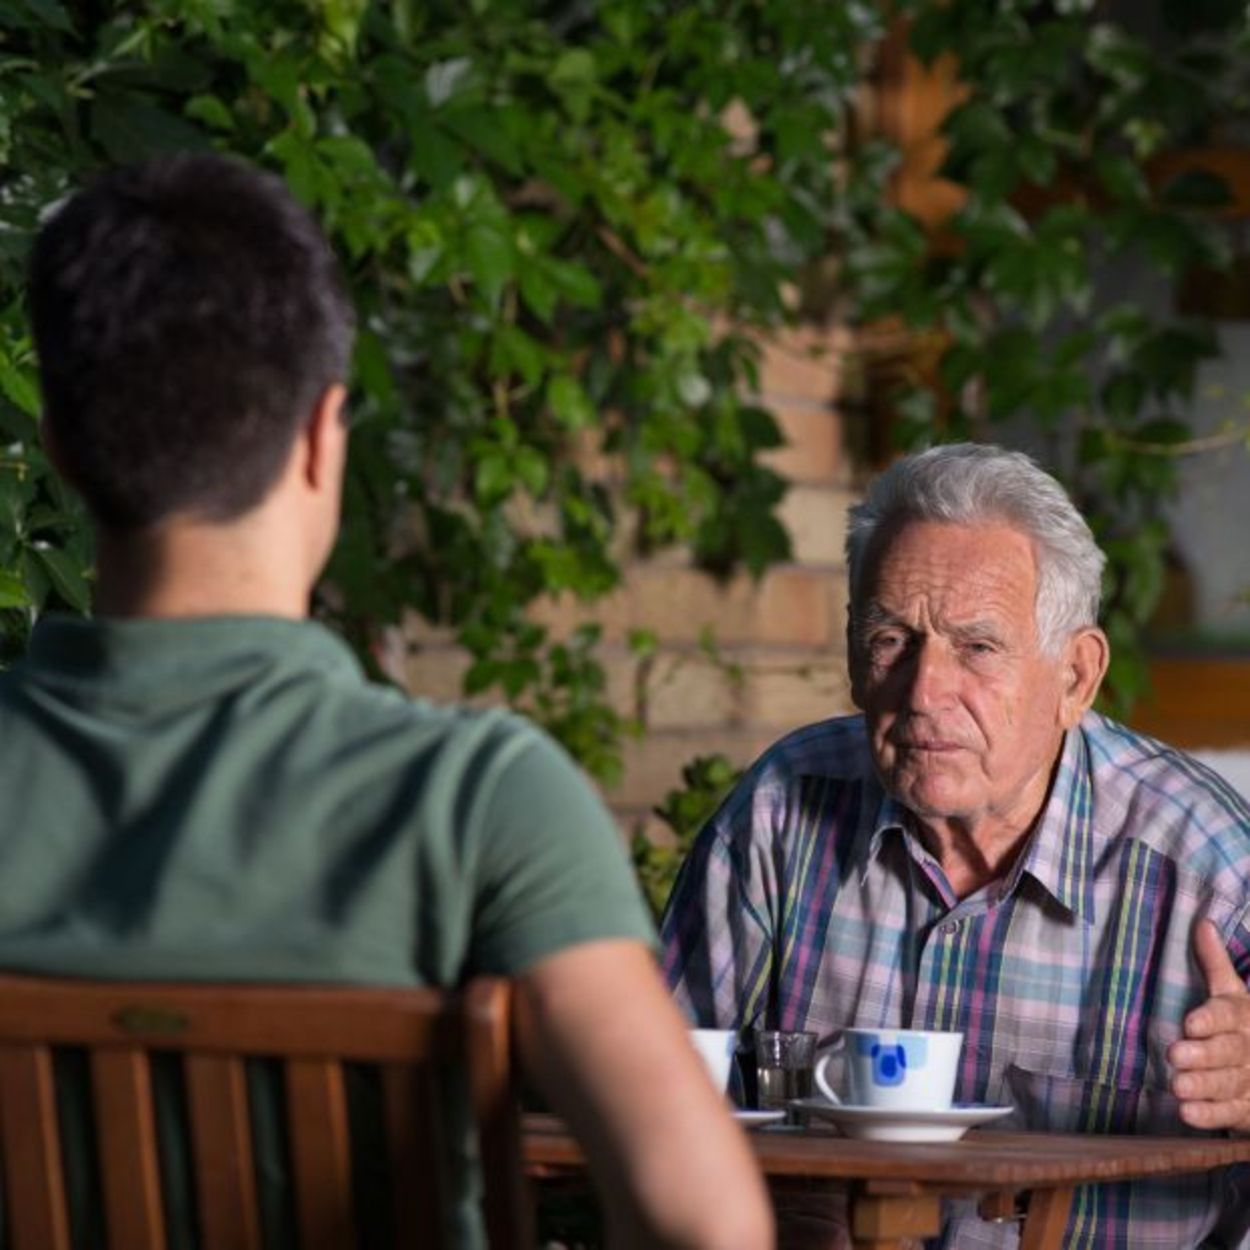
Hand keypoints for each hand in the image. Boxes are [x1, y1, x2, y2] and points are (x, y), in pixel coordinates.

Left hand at [1167, 919, 1249, 1131]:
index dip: (1210, 1020)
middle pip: (1227, 1052)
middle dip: (1203, 1056)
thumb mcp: (1231, 993)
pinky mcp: (1248, 1110)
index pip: (1228, 1015)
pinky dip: (1209, 1116)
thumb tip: (1202, 923)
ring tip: (1176, 1087)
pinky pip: (1230, 1114)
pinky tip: (1186, 1113)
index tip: (1190, 1023)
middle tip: (1174, 1055)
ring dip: (1202, 1086)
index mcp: (1243, 1017)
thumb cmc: (1240, 1024)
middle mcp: (1249, 1049)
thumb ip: (1214, 963)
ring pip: (1227, 1084)